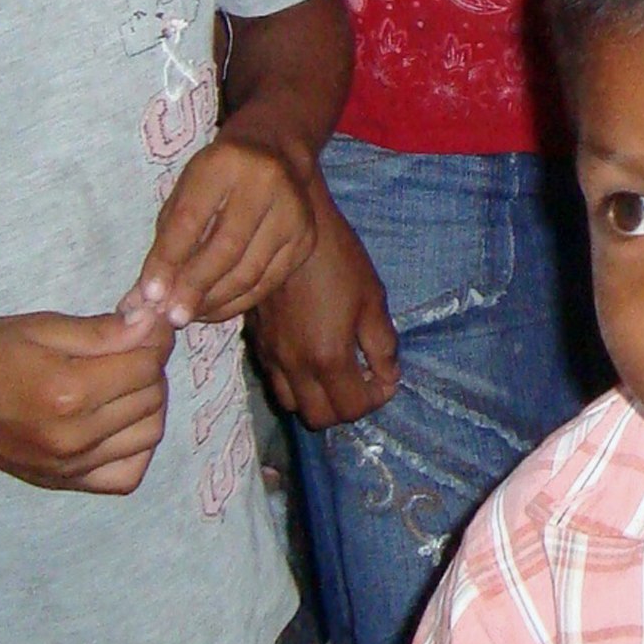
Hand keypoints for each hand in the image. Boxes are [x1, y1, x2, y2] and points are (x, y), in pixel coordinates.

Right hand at [0, 311, 174, 492]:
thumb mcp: (41, 326)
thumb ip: (102, 330)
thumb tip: (154, 322)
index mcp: (67, 392)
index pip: (147, 365)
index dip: (156, 337)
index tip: (148, 322)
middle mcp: (74, 436)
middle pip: (152, 398)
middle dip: (152, 366)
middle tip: (133, 347)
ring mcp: (70, 466)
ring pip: (149, 434)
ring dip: (149, 403)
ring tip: (126, 381)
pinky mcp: (64, 482)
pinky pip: (127, 474)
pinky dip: (135, 447)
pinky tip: (119, 422)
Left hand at [136, 128, 317, 326]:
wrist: (273, 155)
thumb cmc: (216, 178)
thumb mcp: (185, 193)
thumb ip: (166, 242)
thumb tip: (146, 297)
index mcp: (224, 162)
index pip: (190, 219)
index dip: (168, 260)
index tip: (149, 295)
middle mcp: (266, 183)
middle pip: (226, 249)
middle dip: (194, 288)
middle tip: (170, 317)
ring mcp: (293, 212)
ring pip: (250, 271)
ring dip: (214, 301)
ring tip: (188, 316)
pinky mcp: (305, 238)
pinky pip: (268, 282)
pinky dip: (238, 302)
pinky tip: (214, 309)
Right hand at [249, 186, 399, 429]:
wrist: (289, 226)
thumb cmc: (339, 258)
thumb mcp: (373, 299)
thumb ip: (382, 345)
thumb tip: (388, 376)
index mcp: (327, 357)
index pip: (352, 408)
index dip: (377, 398)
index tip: (386, 377)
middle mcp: (293, 366)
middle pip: (319, 418)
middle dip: (347, 407)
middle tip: (363, 380)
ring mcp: (270, 355)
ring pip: (292, 403)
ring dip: (317, 397)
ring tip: (335, 371)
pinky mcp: (256, 341)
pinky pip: (275, 379)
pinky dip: (296, 381)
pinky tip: (311, 355)